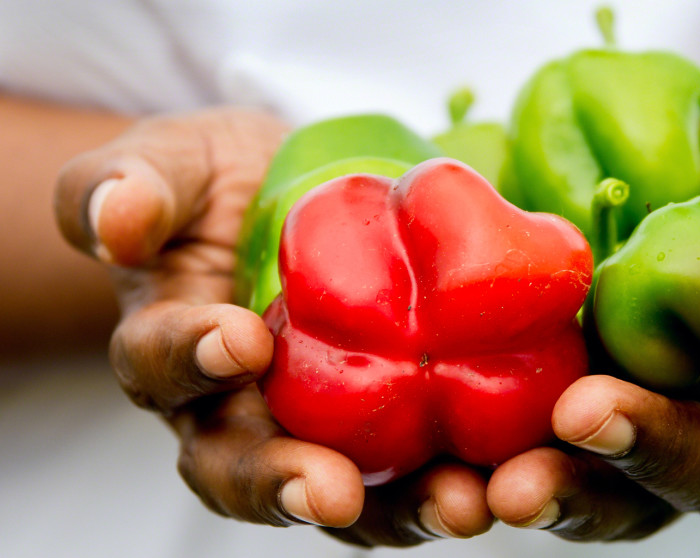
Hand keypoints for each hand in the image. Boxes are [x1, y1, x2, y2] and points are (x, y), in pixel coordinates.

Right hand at [54, 108, 492, 545]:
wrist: (288, 195)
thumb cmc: (221, 184)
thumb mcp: (173, 162)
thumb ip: (133, 185)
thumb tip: (114, 222)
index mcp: (172, 350)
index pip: (160, 366)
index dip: (190, 359)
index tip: (239, 340)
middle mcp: (235, 411)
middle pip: (245, 470)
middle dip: (285, 485)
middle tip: (331, 493)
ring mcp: (315, 427)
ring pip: (341, 494)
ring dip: (394, 510)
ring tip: (452, 508)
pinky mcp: (390, 426)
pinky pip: (417, 468)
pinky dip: (457, 480)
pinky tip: (506, 478)